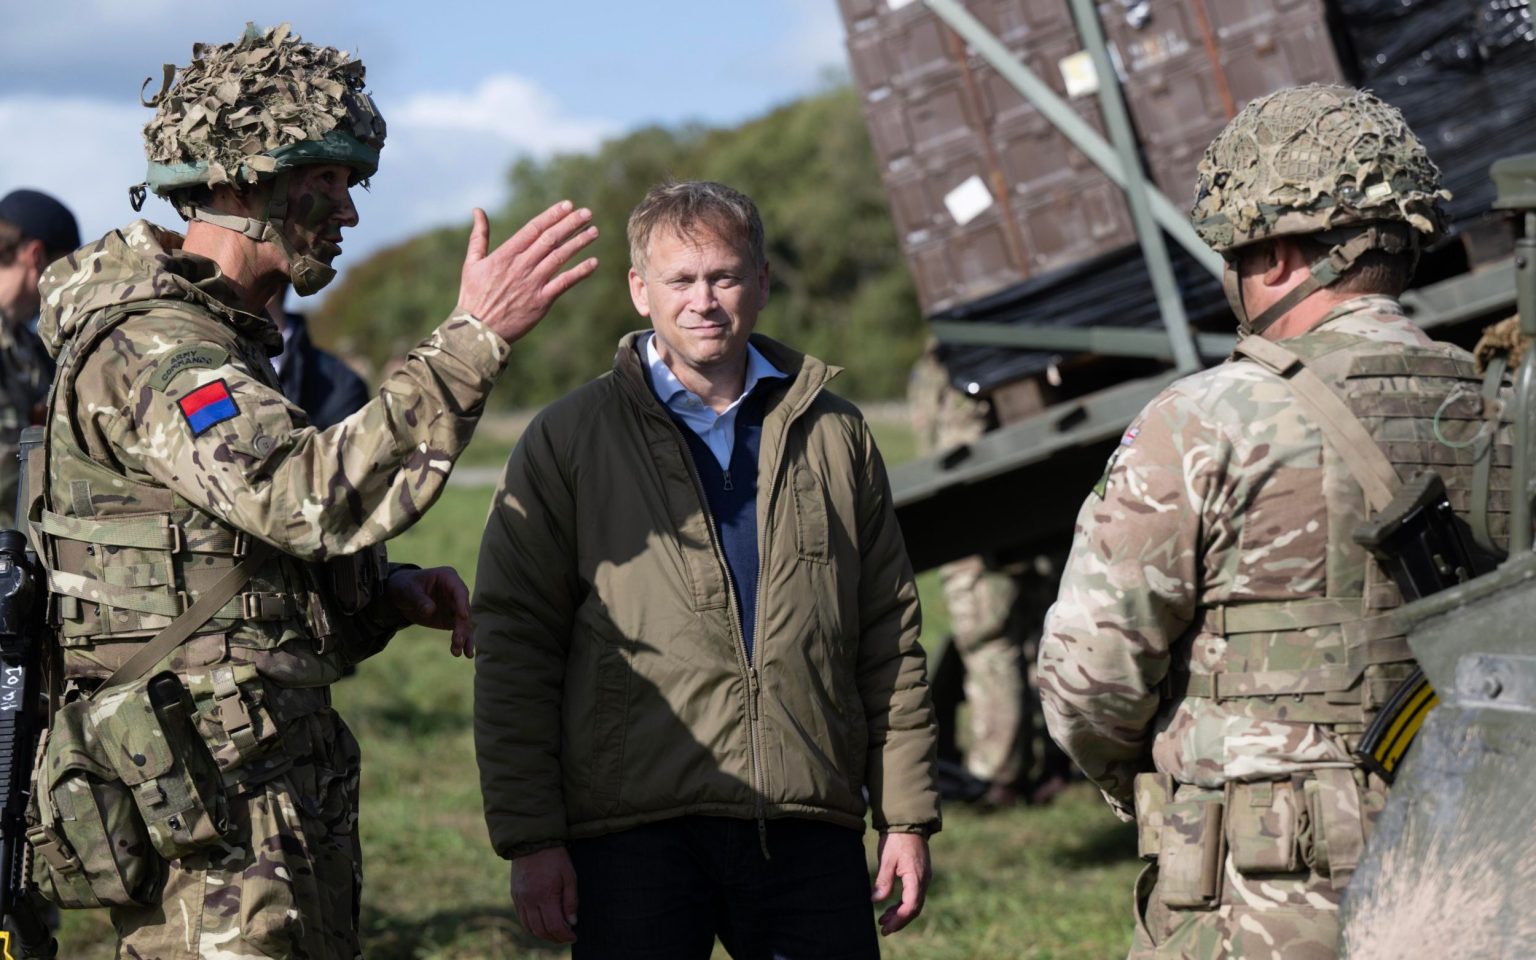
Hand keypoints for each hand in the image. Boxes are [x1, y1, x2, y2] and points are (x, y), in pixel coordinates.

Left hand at [386, 566, 473, 656]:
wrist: (401, 596)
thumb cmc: (405, 586)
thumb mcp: (408, 590)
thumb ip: (419, 600)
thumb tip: (430, 610)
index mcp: (448, 578)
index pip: (459, 591)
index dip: (462, 603)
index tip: (463, 616)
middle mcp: (456, 592)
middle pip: (464, 610)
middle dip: (462, 627)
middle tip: (457, 641)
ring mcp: (456, 606)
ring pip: (464, 623)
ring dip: (463, 638)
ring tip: (459, 652)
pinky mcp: (452, 619)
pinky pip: (460, 631)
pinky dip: (460, 642)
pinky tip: (461, 653)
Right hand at [456, 202, 598, 343]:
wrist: (479, 330)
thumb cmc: (473, 296)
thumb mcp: (472, 263)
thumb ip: (478, 236)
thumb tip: (478, 210)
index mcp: (505, 255)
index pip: (533, 229)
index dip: (552, 215)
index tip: (568, 205)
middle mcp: (521, 266)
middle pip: (550, 239)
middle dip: (570, 224)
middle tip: (587, 213)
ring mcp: (532, 283)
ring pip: (559, 258)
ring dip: (578, 243)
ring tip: (594, 231)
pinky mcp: (541, 301)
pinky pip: (564, 283)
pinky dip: (580, 272)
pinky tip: (594, 262)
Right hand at [511, 846, 578, 943]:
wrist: (532, 841)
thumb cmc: (555, 857)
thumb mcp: (569, 875)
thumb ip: (571, 900)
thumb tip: (572, 922)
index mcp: (545, 894)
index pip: (554, 925)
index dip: (565, 935)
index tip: (573, 936)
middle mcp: (530, 900)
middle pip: (541, 930)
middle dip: (555, 938)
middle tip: (566, 936)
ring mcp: (520, 899)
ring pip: (529, 927)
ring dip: (543, 934)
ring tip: (555, 931)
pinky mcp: (514, 895)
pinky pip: (522, 918)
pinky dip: (532, 926)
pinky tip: (542, 923)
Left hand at [872, 831, 930, 935]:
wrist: (908, 822)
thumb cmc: (897, 839)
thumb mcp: (887, 859)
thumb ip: (883, 881)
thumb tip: (876, 901)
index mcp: (916, 877)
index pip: (911, 906)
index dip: (899, 919)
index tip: (885, 927)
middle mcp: (924, 880)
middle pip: (914, 908)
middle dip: (899, 920)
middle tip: (883, 929)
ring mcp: (924, 877)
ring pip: (915, 902)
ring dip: (900, 913)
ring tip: (883, 920)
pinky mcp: (920, 874)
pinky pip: (914, 895)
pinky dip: (903, 904)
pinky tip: (891, 907)